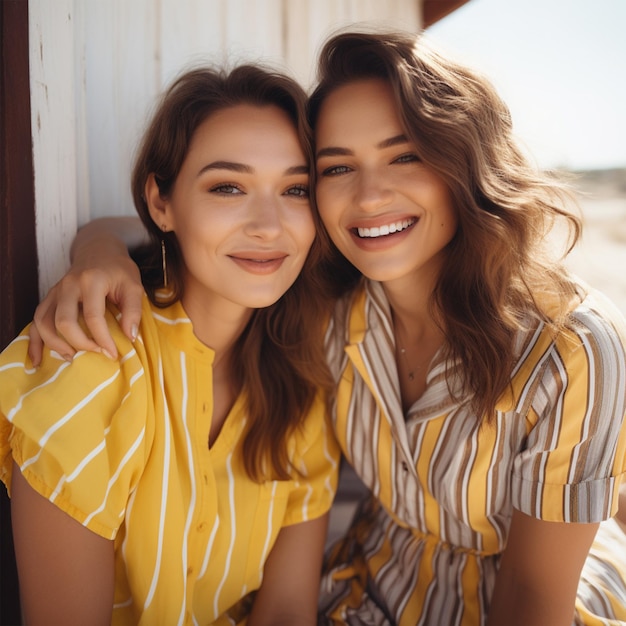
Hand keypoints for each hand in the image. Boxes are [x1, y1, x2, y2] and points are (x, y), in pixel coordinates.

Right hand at [28, 220, 145, 365]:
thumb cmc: (119, 270)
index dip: (102, 339)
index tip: (112, 354)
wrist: (99, 250)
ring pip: (43, 322)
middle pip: (64, 321)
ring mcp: (55, 291)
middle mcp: (68, 285)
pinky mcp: (50, 297)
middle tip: (96, 355)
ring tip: (73, 358)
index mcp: (91, 280)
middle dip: (80, 344)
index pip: (93, 316)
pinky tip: (39, 358)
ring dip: (56, 344)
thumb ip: (133, 310)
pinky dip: (35, 341)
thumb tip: (130, 337)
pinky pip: (36, 320)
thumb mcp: (133, 285)